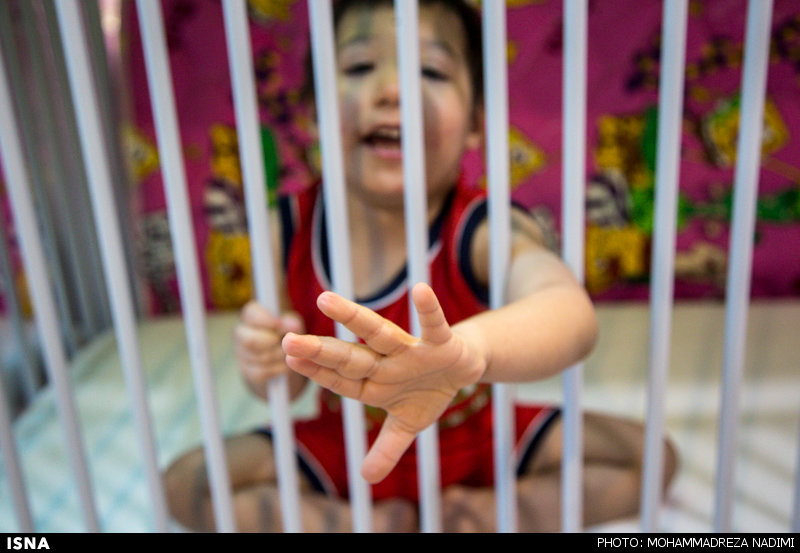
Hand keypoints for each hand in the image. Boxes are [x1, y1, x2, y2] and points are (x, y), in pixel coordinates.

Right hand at [234, 301, 304, 399]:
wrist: (287, 359)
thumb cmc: (288, 334)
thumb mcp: (293, 324)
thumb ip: (292, 323)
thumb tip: (291, 324)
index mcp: (251, 316)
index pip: (250, 313)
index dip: (265, 320)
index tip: (279, 324)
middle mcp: (242, 333)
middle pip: (250, 340)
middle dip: (272, 343)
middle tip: (285, 343)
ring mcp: (242, 353)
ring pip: (258, 358)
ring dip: (278, 357)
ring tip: (288, 353)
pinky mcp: (247, 372)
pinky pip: (261, 373)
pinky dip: (277, 370)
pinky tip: (284, 366)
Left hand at [281, 283, 486, 482]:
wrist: (463, 366)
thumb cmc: (427, 390)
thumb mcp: (408, 425)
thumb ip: (387, 449)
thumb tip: (367, 479)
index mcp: (375, 383)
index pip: (340, 379)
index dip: (316, 372)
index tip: (288, 359)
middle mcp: (387, 363)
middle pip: (350, 356)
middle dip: (321, 350)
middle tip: (288, 340)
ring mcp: (411, 350)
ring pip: (379, 332)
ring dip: (353, 317)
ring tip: (324, 299)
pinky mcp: (440, 342)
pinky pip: (434, 325)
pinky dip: (428, 310)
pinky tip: (419, 289)